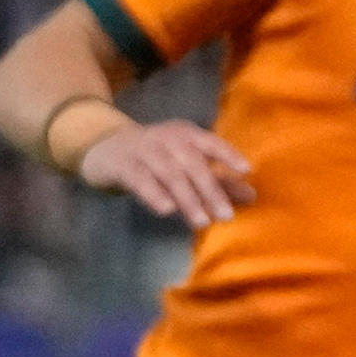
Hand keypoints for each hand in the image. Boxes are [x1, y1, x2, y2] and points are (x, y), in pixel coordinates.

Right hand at [78, 121, 255, 229]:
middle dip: (210, 190)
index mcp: (186, 134)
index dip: (228, 155)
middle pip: (192, 163)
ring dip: (187, 198)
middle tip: (226, 216)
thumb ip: (217, 179)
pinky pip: (140, 179)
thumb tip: (251, 196)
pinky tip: (166, 211)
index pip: (211, 142)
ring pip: (169, 174)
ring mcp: (144, 149)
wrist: (103, 147)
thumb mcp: (185, 164)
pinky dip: (154, 194)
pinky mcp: (123, 164)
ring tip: (202, 222)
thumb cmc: (155, 158)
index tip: (247, 171)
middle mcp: (167, 138)